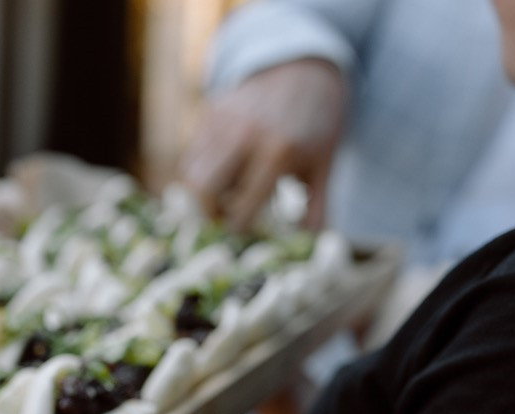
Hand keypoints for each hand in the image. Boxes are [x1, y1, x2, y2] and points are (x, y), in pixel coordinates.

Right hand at [180, 59, 346, 231]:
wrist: (304, 63)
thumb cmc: (317, 119)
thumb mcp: (324, 163)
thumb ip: (316, 208)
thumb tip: (309, 247)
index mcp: (278, 152)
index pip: (242, 209)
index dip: (239, 230)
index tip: (243, 238)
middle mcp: (244, 136)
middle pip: (202, 192)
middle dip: (207, 215)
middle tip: (222, 222)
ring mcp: (222, 123)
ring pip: (190, 175)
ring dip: (200, 195)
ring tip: (221, 201)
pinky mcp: (209, 114)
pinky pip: (191, 155)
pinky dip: (198, 174)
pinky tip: (219, 178)